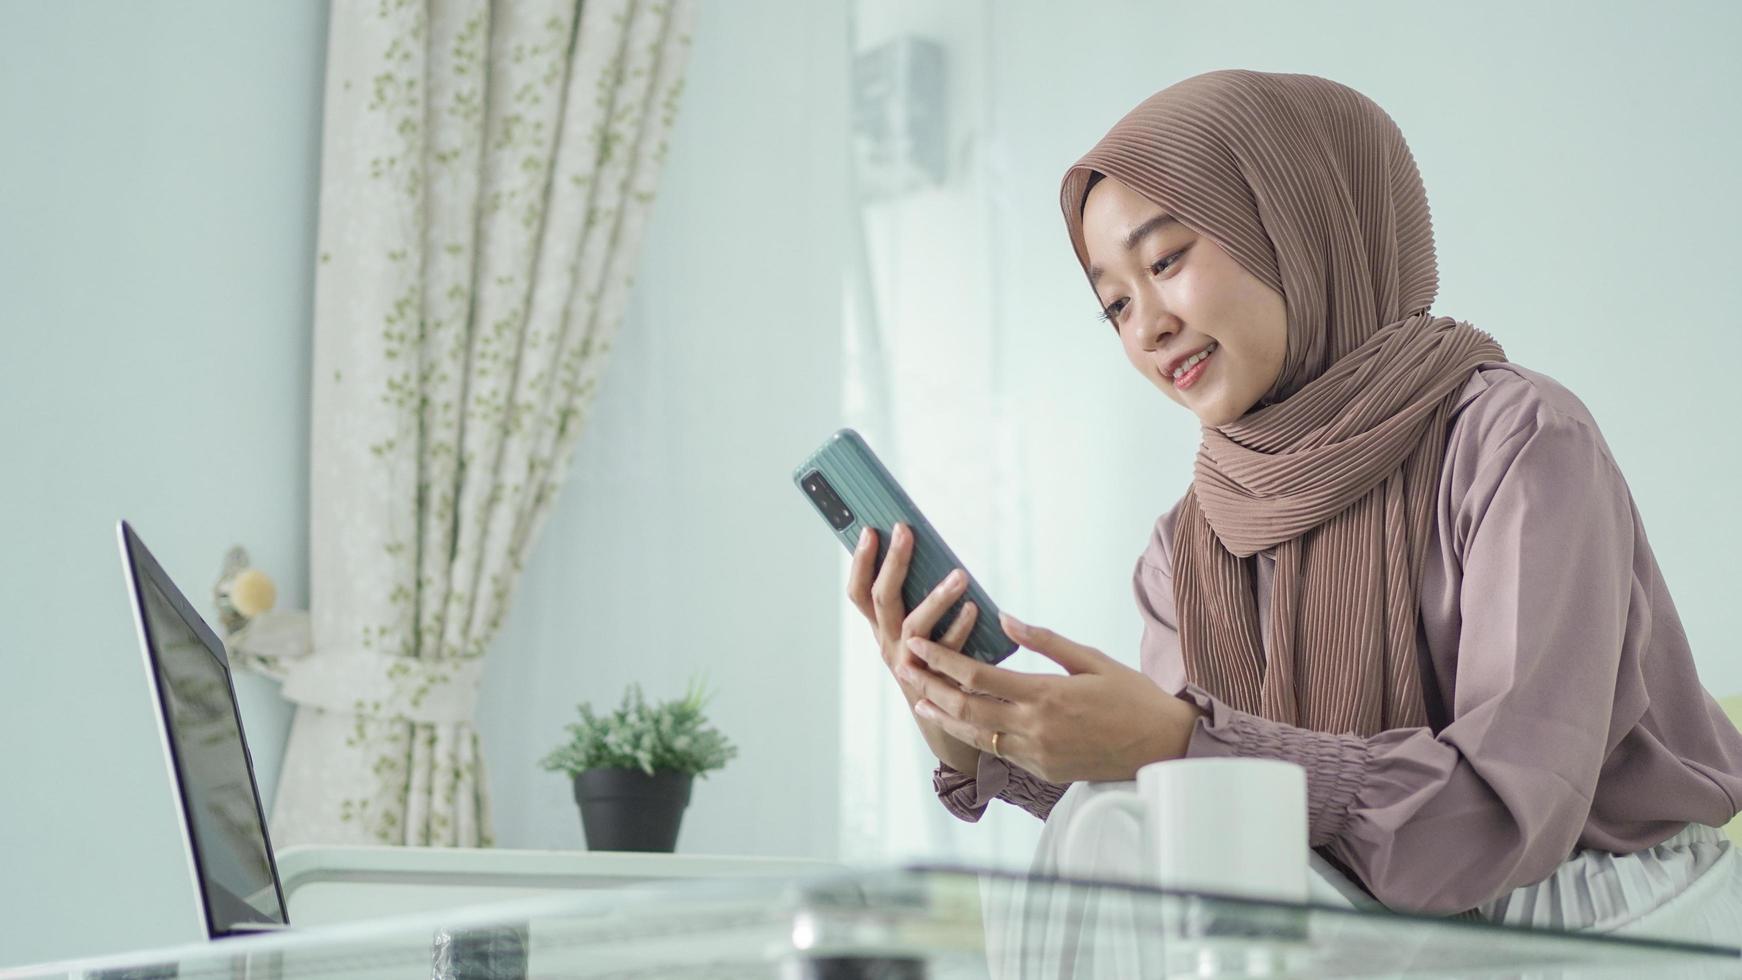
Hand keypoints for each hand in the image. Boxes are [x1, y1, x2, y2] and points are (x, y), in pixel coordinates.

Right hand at [846, 522, 982, 772]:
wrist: (954, 724)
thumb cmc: (939, 666)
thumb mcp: (920, 633)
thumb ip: (921, 600)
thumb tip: (934, 554)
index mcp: (882, 630)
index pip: (859, 592)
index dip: (861, 562)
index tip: (870, 530)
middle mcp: (890, 647)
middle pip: (881, 601)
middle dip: (891, 563)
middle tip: (904, 531)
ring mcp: (912, 667)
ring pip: (913, 628)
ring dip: (935, 599)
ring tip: (958, 574)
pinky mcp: (939, 684)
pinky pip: (950, 655)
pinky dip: (961, 629)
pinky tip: (974, 609)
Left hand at [898, 612, 1203, 783]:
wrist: (1162, 747)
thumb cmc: (1132, 698)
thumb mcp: (1091, 659)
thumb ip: (1045, 641)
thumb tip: (1006, 619)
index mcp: (1047, 694)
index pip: (979, 676)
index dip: (942, 659)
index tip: (918, 644)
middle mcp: (1035, 728)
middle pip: (966, 707)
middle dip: (930, 685)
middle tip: (902, 666)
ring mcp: (1036, 753)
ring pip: (975, 734)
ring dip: (942, 714)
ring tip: (917, 697)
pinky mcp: (1041, 770)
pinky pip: (997, 751)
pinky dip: (972, 735)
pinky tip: (957, 722)